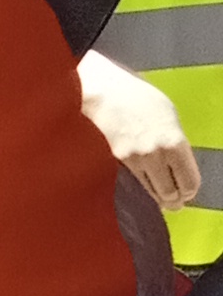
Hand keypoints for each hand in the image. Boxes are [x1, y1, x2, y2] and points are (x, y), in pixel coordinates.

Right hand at [77, 44, 203, 211]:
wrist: (104, 93)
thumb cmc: (138, 97)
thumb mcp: (169, 115)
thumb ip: (176, 141)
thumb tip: (179, 162)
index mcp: (175, 142)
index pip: (189, 180)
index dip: (190, 189)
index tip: (189, 191)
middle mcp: (156, 155)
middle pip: (170, 191)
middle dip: (175, 199)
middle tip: (177, 202)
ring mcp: (135, 160)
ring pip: (152, 190)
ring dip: (160, 197)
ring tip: (164, 200)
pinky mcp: (118, 162)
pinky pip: (136, 181)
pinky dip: (143, 186)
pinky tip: (146, 185)